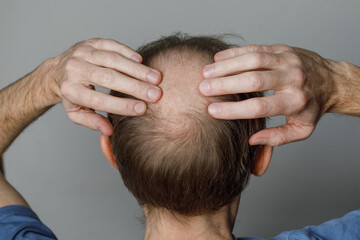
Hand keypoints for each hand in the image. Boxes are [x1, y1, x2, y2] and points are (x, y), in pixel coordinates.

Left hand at [50, 38, 161, 135]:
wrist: (57, 70)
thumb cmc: (72, 94)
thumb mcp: (76, 112)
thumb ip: (92, 121)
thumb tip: (109, 130)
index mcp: (71, 90)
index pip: (99, 99)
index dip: (122, 105)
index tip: (142, 109)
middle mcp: (75, 69)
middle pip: (108, 78)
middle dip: (135, 86)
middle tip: (155, 94)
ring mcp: (83, 53)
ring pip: (113, 60)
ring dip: (137, 69)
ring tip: (156, 78)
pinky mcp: (92, 42)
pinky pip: (112, 45)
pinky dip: (128, 52)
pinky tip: (142, 61)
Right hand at [199, 44, 336, 145]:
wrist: (332, 80)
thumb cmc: (312, 107)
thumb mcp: (301, 129)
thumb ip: (278, 138)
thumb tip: (252, 140)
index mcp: (295, 102)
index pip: (259, 107)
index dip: (234, 110)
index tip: (212, 112)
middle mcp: (292, 79)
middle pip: (254, 80)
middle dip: (225, 85)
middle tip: (203, 89)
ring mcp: (287, 61)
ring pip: (253, 60)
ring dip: (226, 66)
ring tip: (205, 72)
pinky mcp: (281, 49)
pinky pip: (255, 48)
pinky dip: (235, 53)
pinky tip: (217, 59)